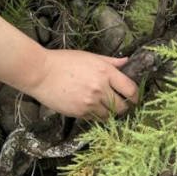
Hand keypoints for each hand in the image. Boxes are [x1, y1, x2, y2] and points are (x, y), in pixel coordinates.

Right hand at [23, 49, 138, 119]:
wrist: (41, 73)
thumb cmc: (63, 61)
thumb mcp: (89, 56)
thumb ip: (110, 61)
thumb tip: (127, 61)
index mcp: (105, 71)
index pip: (130, 89)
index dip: (135, 96)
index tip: (133, 98)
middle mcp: (100, 88)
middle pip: (122, 107)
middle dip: (123, 107)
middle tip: (119, 104)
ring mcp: (90, 102)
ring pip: (109, 115)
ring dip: (108, 113)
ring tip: (102, 106)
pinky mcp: (80, 113)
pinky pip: (95, 119)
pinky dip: (95, 115)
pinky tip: (89, 107)